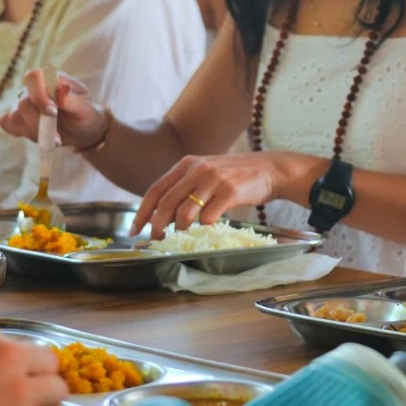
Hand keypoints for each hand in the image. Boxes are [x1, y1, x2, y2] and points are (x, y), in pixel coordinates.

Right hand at [0, 69, 107, 149]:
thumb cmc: (86, 114)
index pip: (33, 77)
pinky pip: (6, 122)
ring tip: (53, 139)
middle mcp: (33, 88)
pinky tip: (38, 136)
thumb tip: (62, 88)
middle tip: (57, 136)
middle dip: (39, 123)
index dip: (39, 96)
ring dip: (34, 132)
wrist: (82, 129)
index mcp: (51, 78)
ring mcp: (23, 102)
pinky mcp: (18, 118)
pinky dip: (20, 132)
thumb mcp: (85, 109)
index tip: (53, 112)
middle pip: (23, 102)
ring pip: (15, 116)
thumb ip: (73, 100)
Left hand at [129, 151, 319, 238]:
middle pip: (165, 203)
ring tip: (182, 236)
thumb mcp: (205, 172)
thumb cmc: (235, 175)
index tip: (135, 229)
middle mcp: (197, 169)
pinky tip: (206, 229)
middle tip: (156, 240)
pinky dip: (203, 228)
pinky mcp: (230, 191)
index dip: (142, 212)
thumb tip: (163, 215)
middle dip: (156, 227)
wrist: (269, 169)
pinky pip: (208, 217)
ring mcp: (213, 180)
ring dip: (180, 230)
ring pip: (184, 213)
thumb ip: (185, 187)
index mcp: (186, 164)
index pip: (155, 190)